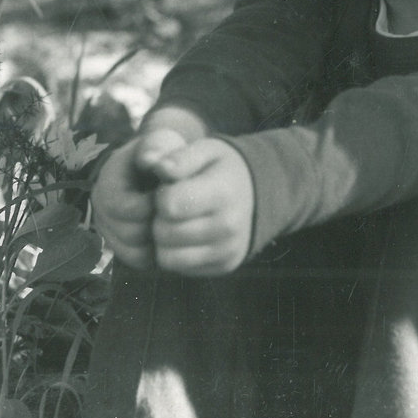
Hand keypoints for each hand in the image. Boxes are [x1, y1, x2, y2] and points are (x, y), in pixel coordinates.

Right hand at [91, 129, 187, 268]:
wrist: (158, 168)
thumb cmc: (161, 153)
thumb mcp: (160, 141)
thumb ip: (156, 147)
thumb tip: (151, 161)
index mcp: (106, 185)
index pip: (128, 209)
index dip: (155, 204)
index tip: (170, 194)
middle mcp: (101, 211)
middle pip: (131, 234)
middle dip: (157, 225)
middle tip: (174, 212)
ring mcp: (109, 232)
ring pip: (135, 253)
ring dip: (159, 241)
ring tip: (172, 222)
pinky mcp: (121, 248)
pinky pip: (140, 262)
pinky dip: (157, 253)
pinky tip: (168, 234)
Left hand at [148, 139, 254, 275]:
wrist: (258, 193)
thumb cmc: (222, 168)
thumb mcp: (206, 150)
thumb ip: (181, 157)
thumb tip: (159, 168)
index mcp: (222, 192)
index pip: (169, 205)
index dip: (160, 195)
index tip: (168, 188)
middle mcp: (228, 226)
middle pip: (164, 234)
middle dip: (159, 218)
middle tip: (171, 206)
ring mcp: (227, 250)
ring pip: (167, 258)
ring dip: (163, 240)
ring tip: (175, 221)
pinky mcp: (224, 266)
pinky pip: (180, 268)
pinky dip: (175, 253)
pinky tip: (185, 234)